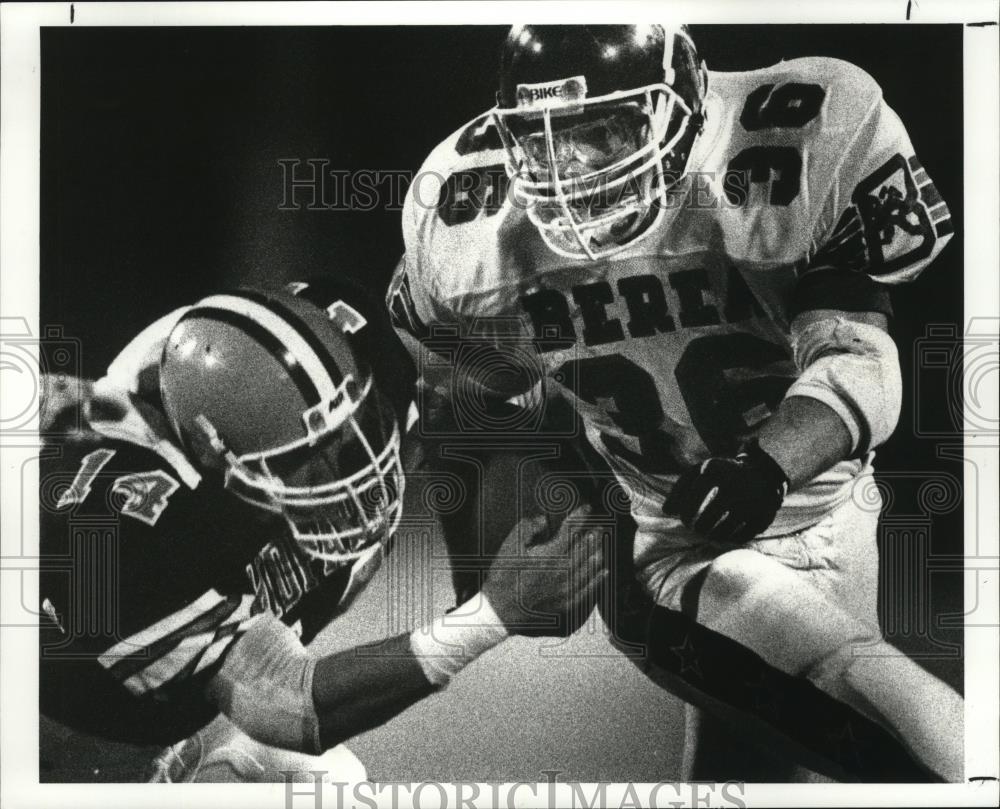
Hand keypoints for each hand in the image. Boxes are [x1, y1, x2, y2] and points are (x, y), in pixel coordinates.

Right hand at [482, 505, 606, 636]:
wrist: (500, 609)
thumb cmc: (504, 576)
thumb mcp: (509, 545)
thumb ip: (527, 527)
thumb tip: (543, 519)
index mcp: (550, 554)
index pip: (570, 529)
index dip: (579, 516)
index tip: (586, 508)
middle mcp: (562, 571)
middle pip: (584, 548)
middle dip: (593, 534)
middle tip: (601, 525)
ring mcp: (566, 588)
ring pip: (588, 567)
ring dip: (597, 552)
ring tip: (603, 543)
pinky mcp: (565, 603)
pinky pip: (587, 589)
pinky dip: (597, 579)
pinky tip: (604, 572)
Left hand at [663, 443, 789, 544]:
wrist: (762, 473)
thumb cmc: (722, 475)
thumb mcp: (701, 472)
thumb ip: (680, 489)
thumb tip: (666, 511)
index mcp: (716, 470)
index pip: (693, 496)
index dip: (685, 511)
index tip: (683, 519)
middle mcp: (734, 484)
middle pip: (708, 518)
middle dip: (699, 527)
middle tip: (697, 529)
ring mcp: (750, 500)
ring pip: (724, 531)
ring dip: (713, 535)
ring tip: (709, 534)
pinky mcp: (764, 514)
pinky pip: (743, 536)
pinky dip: (733, 538)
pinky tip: (728, 535)